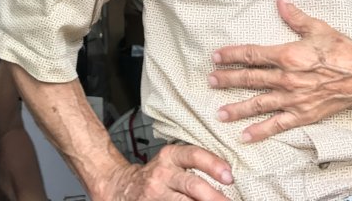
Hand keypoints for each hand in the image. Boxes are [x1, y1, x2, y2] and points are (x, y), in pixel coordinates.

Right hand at [107, 143, 232, 200]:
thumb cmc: (157, 175)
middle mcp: (162, 173)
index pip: (194, 155)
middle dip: (214, 197)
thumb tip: (228, 178)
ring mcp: (156, 193)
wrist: (121, 187)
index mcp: (170, 156)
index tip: (229, 177)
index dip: (213, 165)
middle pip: (192, 184)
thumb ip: (195, 166)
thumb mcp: (171, 162)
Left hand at [208, 0, 351, 141]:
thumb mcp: (319, 28)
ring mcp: (294, 99)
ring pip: (259, 104)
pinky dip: (260, 131)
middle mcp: (287, 78)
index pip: (253, 54)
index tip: (216, 56)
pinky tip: (244, 136)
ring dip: (237, 108)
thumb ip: (295, 16)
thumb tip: (279, 0)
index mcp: (289, 55)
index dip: (232, 55)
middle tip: (210, 81)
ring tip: (219, 113)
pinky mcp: (303, 115)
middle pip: (251, 79)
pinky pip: (277, 125)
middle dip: (228, 80)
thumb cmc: (344, 51)